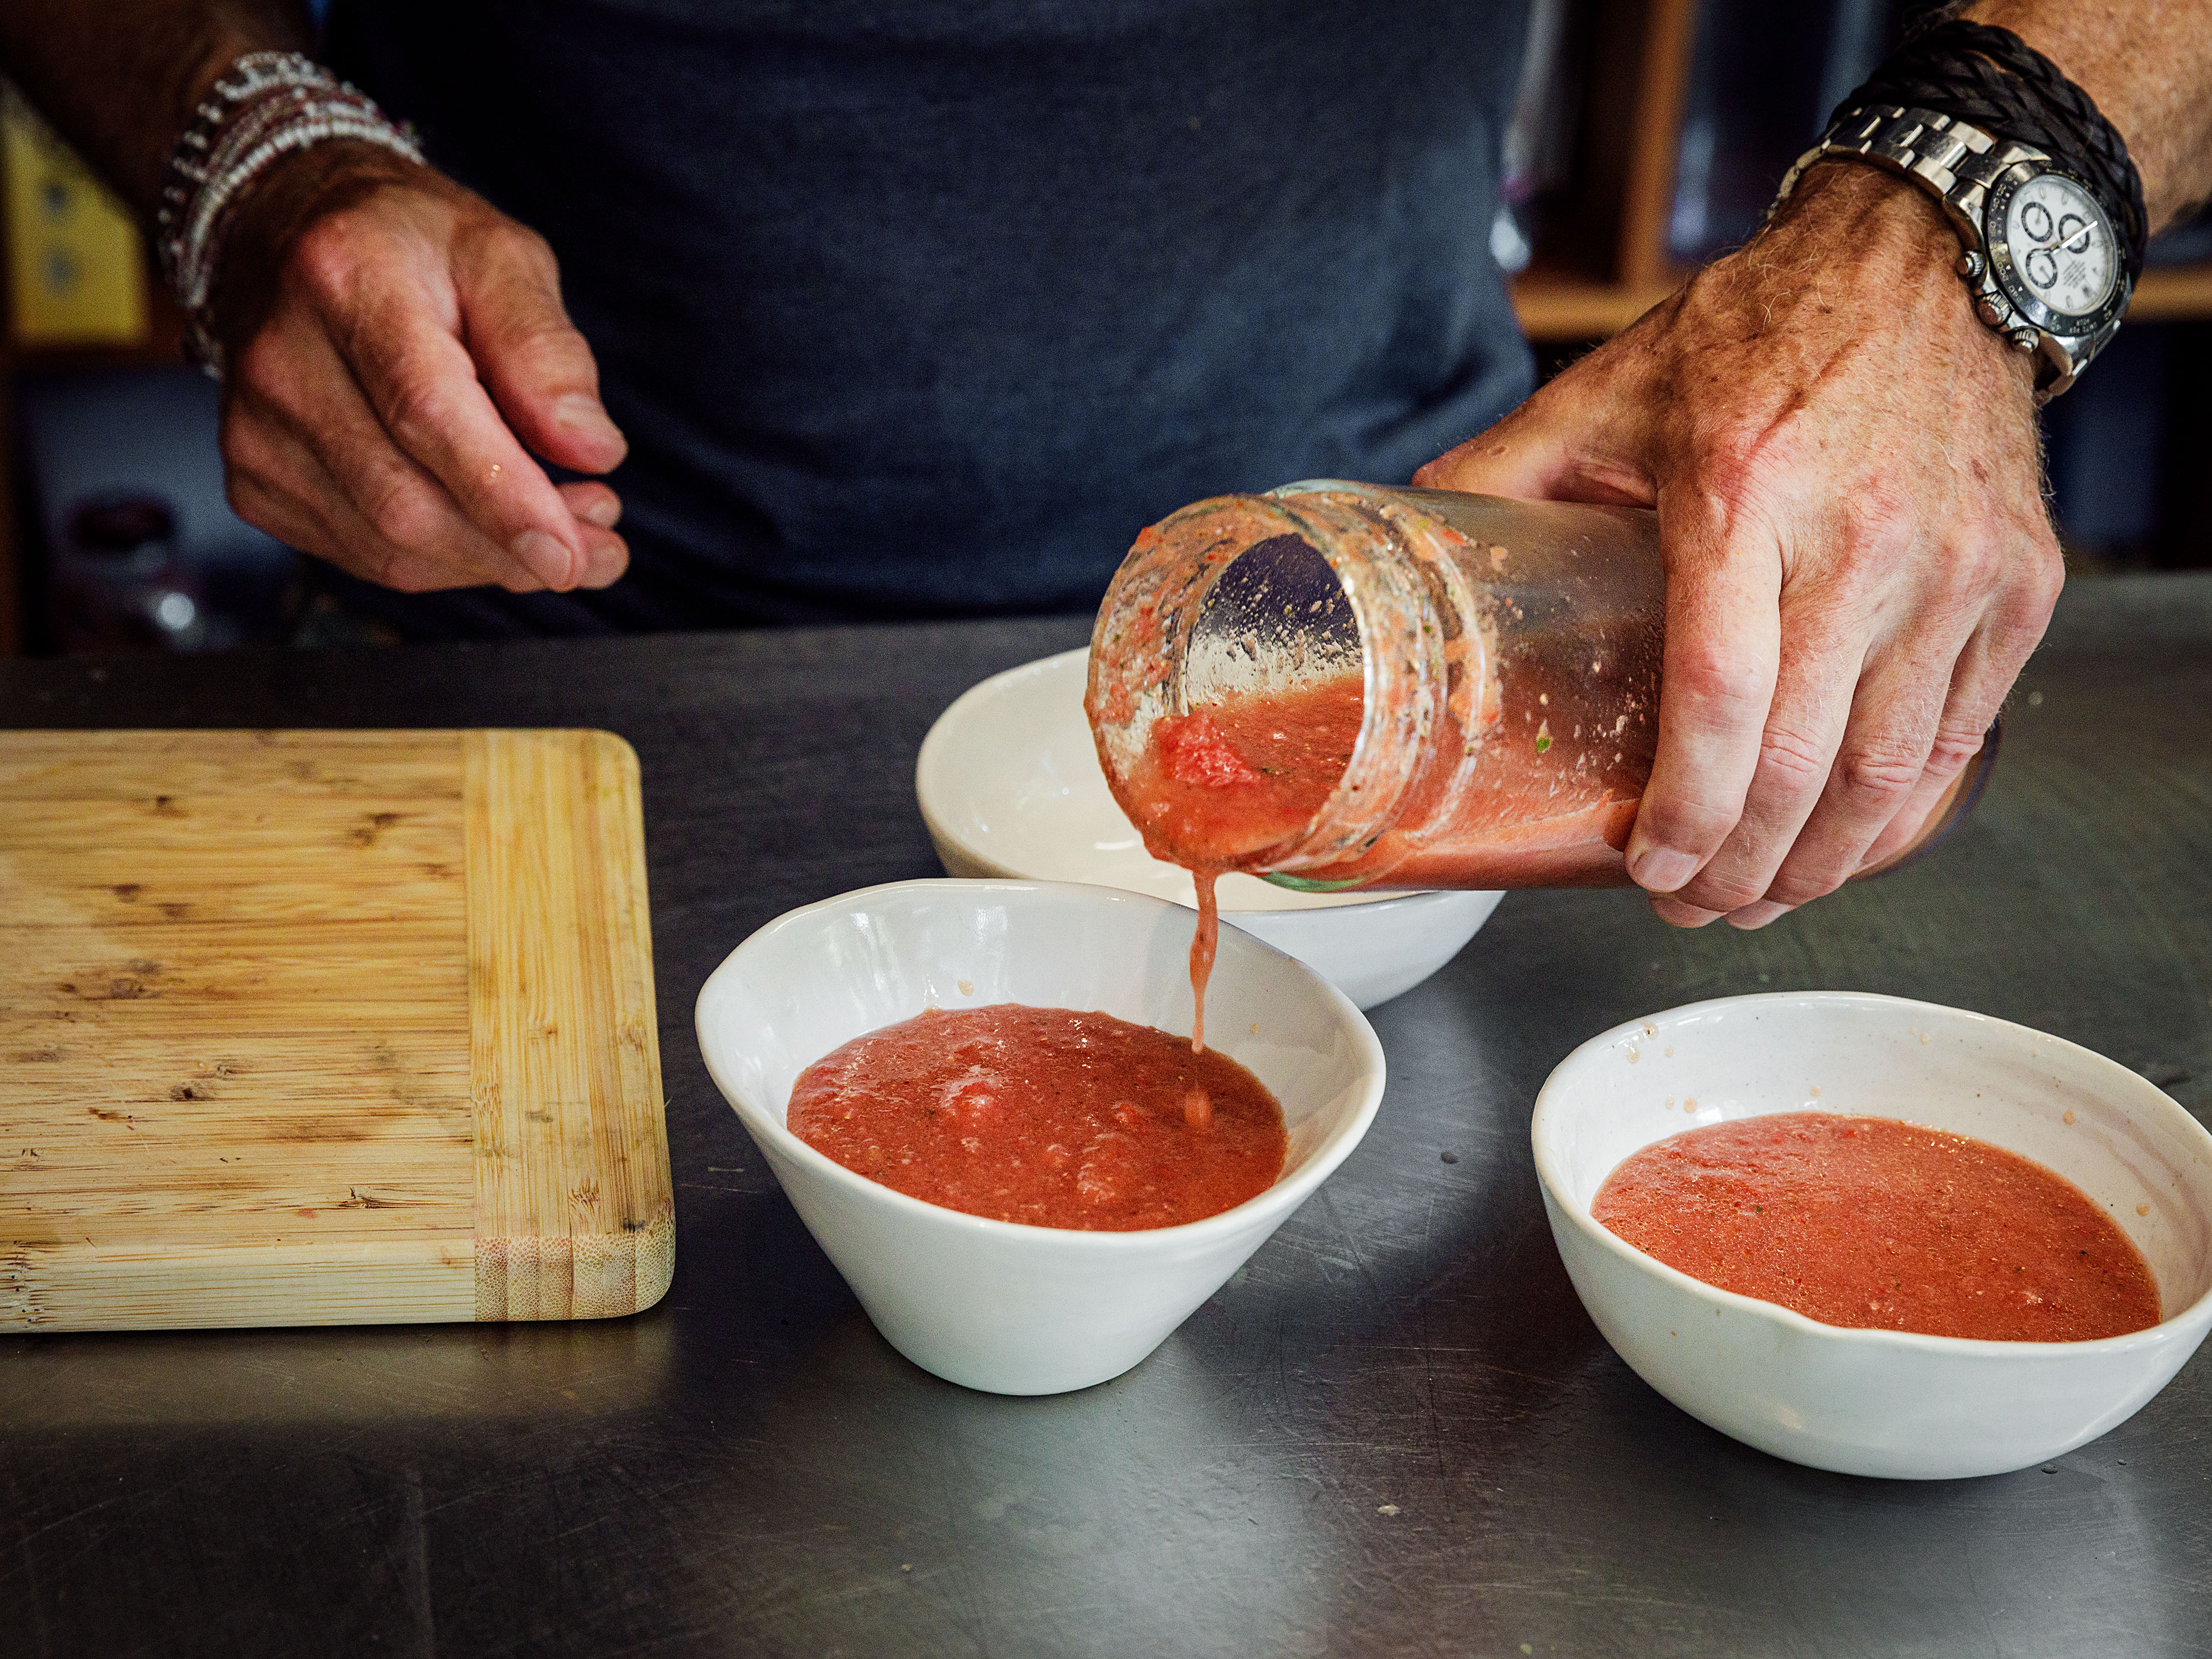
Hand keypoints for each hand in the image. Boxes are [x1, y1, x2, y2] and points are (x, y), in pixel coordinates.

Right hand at [213, 143, 628, 593]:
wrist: (282, 232)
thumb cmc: (407, 243)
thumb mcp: (500, 256)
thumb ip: (547, 349)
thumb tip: (592, 448)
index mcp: (348, 279)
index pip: (427, 414)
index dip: (505, 498)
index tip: (573, 555)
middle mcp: (281, 359)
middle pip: (406, 502)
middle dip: (516, 548)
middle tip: (600, 545)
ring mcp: (253, 428)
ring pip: (389, 547)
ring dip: (491, 561)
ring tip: (562, 530)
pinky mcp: (253, 478)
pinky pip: (365, 556)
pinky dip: (445, 561)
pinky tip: (488, 527)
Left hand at [1416, 163, 2062, 927]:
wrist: (1928, 259)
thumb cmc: (1758, 329)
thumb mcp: (1610, 387)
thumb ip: (1503, 469)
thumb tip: (1405, 536)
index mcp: (1740, 493)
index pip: (1718, 694)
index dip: (1685, 805)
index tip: (1646, 867)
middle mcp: (1862, 538)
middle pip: (1805, 760)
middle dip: (1743, 865)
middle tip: (1692, 905)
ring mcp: (1956, 567)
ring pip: (1890, 770)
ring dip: (1822, 861)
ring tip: (1760, 896)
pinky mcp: (2021, 583)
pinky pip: (1960, 733)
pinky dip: (1901, 809)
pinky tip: (1846, 842)